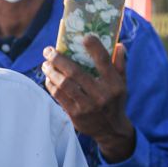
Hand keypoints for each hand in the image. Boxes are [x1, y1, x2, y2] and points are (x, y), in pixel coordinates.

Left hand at [42, 39, 135, 161]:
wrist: (111, 130)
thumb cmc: (115, 101)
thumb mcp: (122, 83)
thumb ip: (120, 64)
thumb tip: (119, 44)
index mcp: (114, 84)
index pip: (104, 61)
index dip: (94, 47)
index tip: (85, 37)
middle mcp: (100, 94)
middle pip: (75, 72)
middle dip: (59, 59)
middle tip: (48, 50)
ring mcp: (87, 106)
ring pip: (64, 84)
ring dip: (51, 72)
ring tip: (45, 63)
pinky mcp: (75, 114)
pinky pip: (59, 96)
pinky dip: (51, 85)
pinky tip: (48, 78)